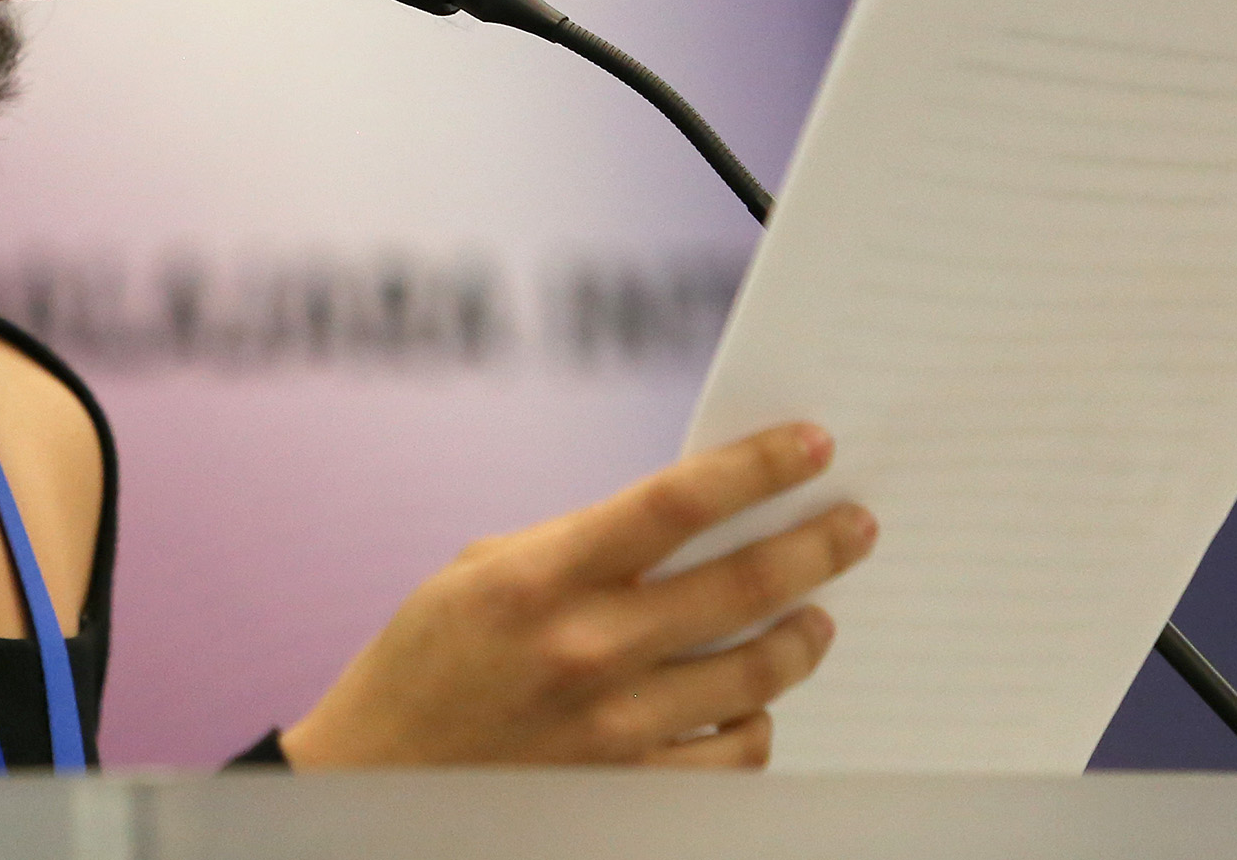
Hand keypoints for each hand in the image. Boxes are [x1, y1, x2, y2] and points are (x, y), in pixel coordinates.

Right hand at [277, 422, 874, 770]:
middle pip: (740, 587)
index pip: (675, 503)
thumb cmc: (428, 659)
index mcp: (540, 576)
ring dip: (802, 638)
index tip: (811, 444)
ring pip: (755, 676)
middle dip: (815, 547)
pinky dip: (759, 725)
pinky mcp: (628, 792)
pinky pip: (734, 759)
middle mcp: (585, 650)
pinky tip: (758, 705)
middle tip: (856, 527)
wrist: (380, 779)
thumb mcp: (482, 571)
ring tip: (816, 616)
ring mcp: (613, 729)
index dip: (754, 467)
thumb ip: (581, 546)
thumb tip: (691, 520)